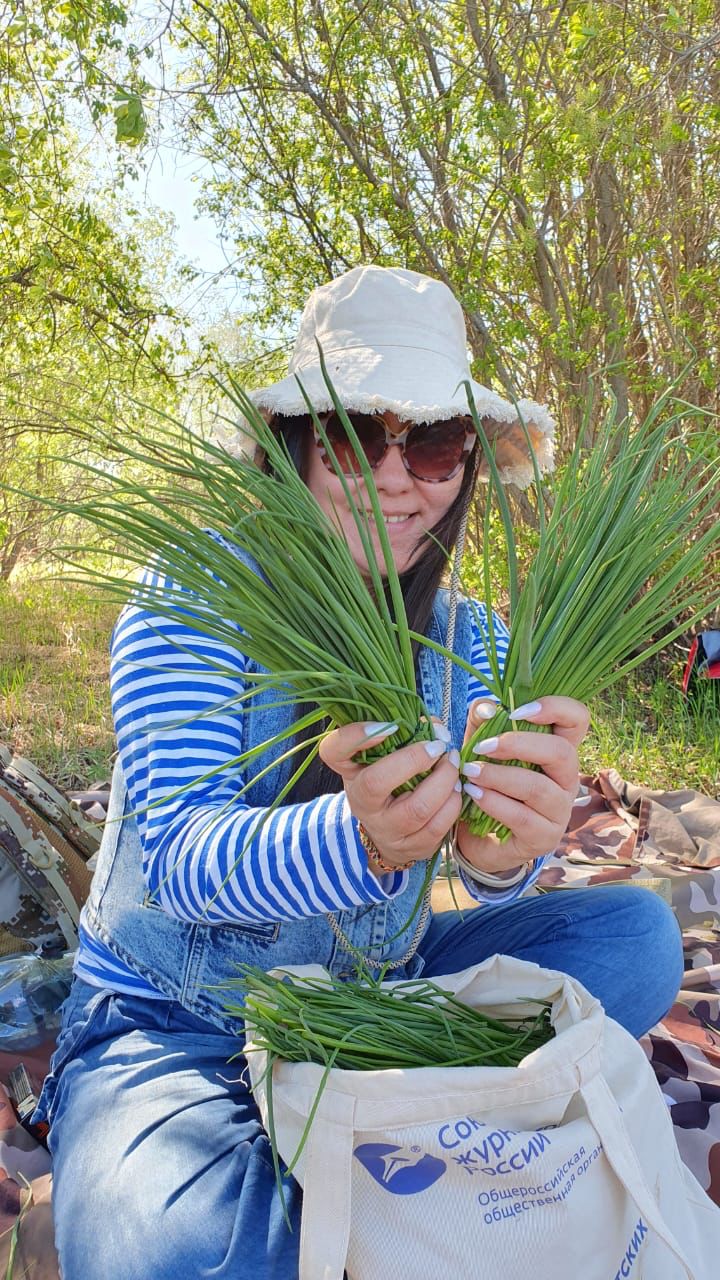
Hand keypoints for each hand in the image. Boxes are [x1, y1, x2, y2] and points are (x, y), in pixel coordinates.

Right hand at [319, 722, 461, 872]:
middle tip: (438, 746)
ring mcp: (385, 829)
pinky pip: (438, 826)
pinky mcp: (412, 848)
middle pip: (375, 782)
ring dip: (444, 781)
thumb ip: (406, 734)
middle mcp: (361, 803)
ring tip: (452, 764)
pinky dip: (453, 803)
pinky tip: (455, 789)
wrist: (389, 833)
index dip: (356, 735)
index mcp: (351, 772)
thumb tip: (437, 728)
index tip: (391, 725)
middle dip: (413, 759)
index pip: (334, 751)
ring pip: (417, 808)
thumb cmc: (389, 782)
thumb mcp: (385, 757)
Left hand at [456, 696, 589, 877]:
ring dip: (499, 776)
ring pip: (538, 787)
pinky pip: (522, 817)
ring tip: (470, 773)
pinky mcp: (544, 837)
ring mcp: (559, 810)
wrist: (477, 838)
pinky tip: (473, 794)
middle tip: (482, 746)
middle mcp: (567, 779)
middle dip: (518, 744)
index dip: (555, 707)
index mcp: (557, 750)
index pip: (578, 719)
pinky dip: (494, 802)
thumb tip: (484, 707)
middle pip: (562, 752)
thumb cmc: (487, 785)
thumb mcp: (481, 749)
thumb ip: (482, 724)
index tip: (516, 713)